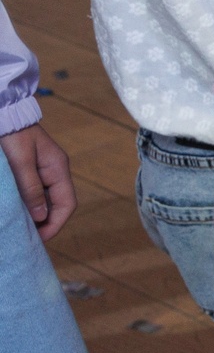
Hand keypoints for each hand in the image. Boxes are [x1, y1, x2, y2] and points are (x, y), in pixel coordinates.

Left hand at [2, 123, 77, 241]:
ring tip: (22, 227)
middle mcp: (55, 171)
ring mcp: (44, 170)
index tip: (40, 238)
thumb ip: (30, 188)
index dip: (56, 223)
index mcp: (58, 169)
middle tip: (28, 237)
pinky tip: (18, 211)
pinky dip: (29, 205)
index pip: (67, 203)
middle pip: (59, 204)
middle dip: (46, 223)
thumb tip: (40, 216)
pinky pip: (35, 192)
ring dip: (37, 215)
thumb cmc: (12, 136)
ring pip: (46, 199)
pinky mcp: (32, 170)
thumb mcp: (20, 163)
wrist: (4, 114)